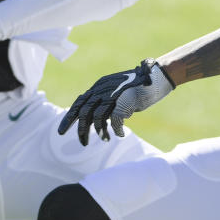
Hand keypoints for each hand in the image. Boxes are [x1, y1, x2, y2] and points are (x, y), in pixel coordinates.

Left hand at [59, 59, 173, 145]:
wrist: (157, 76)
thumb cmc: (138, 87)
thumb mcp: (117, 94)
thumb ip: (106, 103)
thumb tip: (97, 121)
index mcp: (99, 86)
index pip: (79, 102)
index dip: (69, 117)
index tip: (62, 131)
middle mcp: (103, 89)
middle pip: (84, 111)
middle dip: (80, 129)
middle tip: (81, 143)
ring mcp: (113, 93)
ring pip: (97, 117)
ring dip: (100, 131)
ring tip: (105, 139)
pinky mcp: (124, 100)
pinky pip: (115, 120)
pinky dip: (116, 130)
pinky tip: (121, 134)